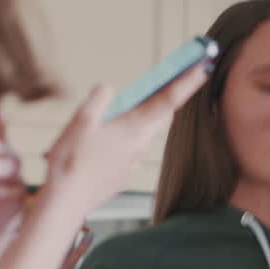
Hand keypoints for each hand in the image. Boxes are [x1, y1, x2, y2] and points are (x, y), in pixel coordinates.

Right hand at [43, 64, 209, 214]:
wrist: (66, 202)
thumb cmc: (71, 162)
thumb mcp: (81, 120)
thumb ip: (100, 99)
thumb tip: (109, 91)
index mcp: (134, 128)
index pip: (169, 99)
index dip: (188, 81)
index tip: (203, 67)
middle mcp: (140, 145)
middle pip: (160, 115)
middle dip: (164, 98)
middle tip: (163, 81)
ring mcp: (133, 162)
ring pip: (141, 133)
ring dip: (134, 121)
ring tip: (106, 120)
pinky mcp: (123, 175)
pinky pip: (128, 151)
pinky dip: (120, 141)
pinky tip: (97, 145)